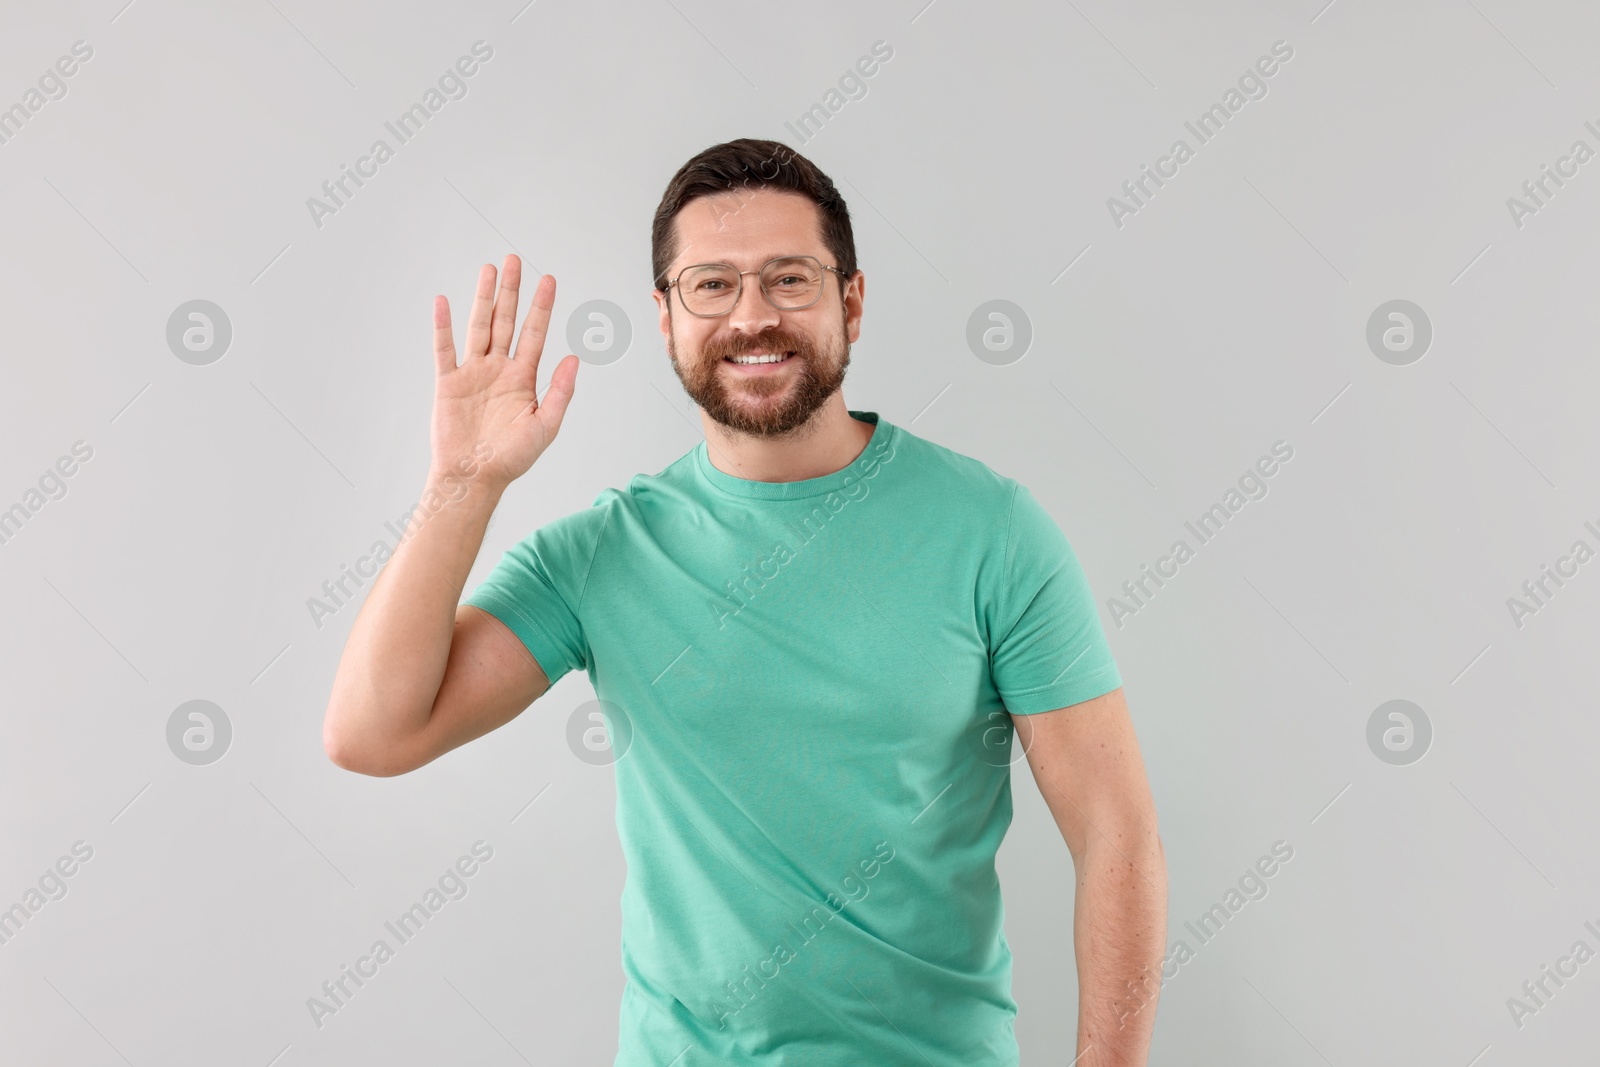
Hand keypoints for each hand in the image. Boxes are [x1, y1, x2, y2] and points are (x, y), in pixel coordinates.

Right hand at [430, 254, 578, 490]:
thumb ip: (560, 392)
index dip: (542, 306)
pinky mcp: (448, 383)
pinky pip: (444, 349)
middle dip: (511, 291)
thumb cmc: (511, 458)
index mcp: (523, 378)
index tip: (549, 279)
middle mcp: (499, 370)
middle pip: (505, 321)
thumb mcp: (545, 426)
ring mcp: (473, 373)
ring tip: (487, 269)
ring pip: (479, 327)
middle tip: (513, 260)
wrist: (473, 478)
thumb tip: (574, 359)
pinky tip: (444, 302)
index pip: (535, 333)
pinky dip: (443, 326)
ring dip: (483, 298)